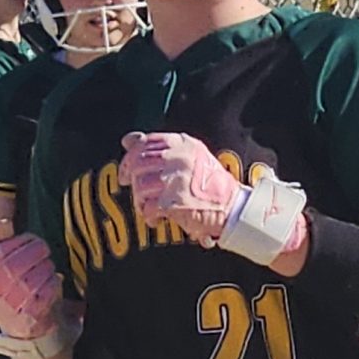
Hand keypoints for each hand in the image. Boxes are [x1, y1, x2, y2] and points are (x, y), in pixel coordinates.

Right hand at [0, 231, 61, 339]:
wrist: (23, 328)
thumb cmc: (8, 287)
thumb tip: (5, 223)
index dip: (18, 243)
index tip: (32, 239)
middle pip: (12, 268)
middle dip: (34, 253)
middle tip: (44, 249)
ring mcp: (5, 313)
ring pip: (28, 282)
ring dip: (44, 268)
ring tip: (48, 266)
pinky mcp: (26, 323)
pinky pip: (42, 296)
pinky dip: (52, 283)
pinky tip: (52, 280)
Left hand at [120, 131, 242, 245]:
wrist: (232, 208)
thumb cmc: (209, 184)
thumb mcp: (189, 157)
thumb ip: (158, 147)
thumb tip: (128, 140)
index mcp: (183, 144)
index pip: (145, 143)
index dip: (131, 157)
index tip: (126, 170)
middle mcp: (179, 158)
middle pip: (138, 164)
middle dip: (131, 179)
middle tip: (133, 190)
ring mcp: (177, 180)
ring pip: (140, 186)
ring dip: (140, 200)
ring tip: (149, 206)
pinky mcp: (175, 202)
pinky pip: (148, 207)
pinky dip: (149, 215)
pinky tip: (156, 218)